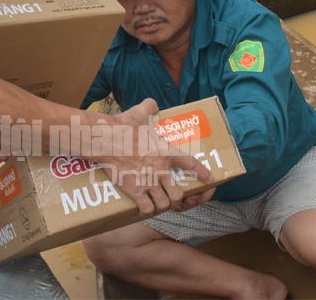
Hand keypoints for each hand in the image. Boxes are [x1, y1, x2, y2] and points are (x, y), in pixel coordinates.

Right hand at [99, 99, 211, 215]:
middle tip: (171, 196)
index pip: (191, 164)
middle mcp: (160, 170)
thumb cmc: (123, 126)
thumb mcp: (139, 112)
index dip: (202, 173)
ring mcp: (148, 182)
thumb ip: (150, 107)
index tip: (209, 179)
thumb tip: (153, 104)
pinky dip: (146, 210)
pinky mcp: (134, 190)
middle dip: (177, 198)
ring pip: (164, 204)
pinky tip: (143, 208)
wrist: (106, 140)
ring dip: (162, 206)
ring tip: (158, 203)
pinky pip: (147, 208)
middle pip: (178, 194)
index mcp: (166, 152)